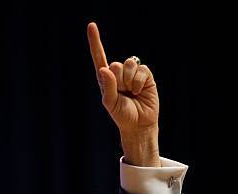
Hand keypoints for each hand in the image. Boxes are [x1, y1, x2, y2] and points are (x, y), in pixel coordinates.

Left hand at [87, 22, 160, 166]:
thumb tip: (104, 68)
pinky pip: (141, 70)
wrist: (139, 124)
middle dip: (119, 81)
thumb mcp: (110, 103)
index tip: (91, 26)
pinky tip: (139, 91)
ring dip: (129, 81)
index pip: (99, 57)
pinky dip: (139, 82)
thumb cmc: (122, 115)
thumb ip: (108, 86)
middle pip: (115, 64)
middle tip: (123, 93)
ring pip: (128, 65)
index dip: (95, 41)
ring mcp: (133, 73)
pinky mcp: (146, 76)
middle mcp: (118, 73)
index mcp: (106, 78)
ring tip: (131, 93)